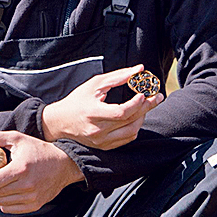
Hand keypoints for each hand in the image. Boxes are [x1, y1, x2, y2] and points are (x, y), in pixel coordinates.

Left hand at [0, 131, 83, 213]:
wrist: (64, 164)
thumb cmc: (39, 150)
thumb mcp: (18, 139)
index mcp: (21, 168)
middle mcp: (27, 185)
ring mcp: (32, 197)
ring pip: (0, 203)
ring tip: (0, 185)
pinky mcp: (35, 205)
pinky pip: (9, 209)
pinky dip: (4, 202)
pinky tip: (9, 192)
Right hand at [41, 65, 163, 149]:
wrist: (59, 122)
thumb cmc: (77, 100)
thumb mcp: (95, 84)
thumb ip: (118, 76)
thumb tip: (139, 69)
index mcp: (93, 114)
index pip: (121, 112)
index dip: (136, 103)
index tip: (145, 93)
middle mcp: (98, 131)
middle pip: (130, 121)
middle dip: (147, 107)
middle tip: (157, 96)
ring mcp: (101, 141)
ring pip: (132, 132)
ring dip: (142, 117)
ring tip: (146, 105)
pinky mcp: (104, 147)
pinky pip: (127, 139)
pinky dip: (135, 127)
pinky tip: (136, 116)